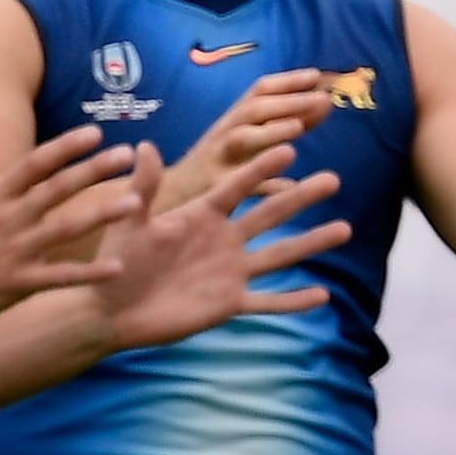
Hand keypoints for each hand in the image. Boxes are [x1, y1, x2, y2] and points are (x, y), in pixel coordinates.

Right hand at [0, 125, 139, 335]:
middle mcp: (8, 218)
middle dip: (93, 170)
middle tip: (127, 156)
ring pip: (66, 228)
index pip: (36, 163)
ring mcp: (14, 251)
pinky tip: (117, 268)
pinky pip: (59, 277)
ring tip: (134, 203)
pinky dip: (88, 273)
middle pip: (58, 189)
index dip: (66, 147)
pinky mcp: (17, 283)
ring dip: (102, 214)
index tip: (95, 133)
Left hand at [90, 146, 349, 351]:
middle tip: (333, 179)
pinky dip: (293, 301)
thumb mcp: (130, 220)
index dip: (260, 169)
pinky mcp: (229, 304)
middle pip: (270, 214)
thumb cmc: (117, 261)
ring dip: (311, 243)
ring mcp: (230, 272)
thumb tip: (145, 145)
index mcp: (201, 215)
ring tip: (344, 228)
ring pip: (279, 255)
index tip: (289, 147)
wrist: (111, 309)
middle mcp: (223, 239)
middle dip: (301, 197)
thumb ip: (144, 187)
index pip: (237, 187)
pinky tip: (323, 296)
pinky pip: (267, 303)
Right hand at [158, 70, 334, 214]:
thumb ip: (284, 124)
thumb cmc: (214, 169)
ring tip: (298, 130)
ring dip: (270, 132)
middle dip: (287, 102)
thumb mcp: (245, 142)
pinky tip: (289, 185)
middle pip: (253, 111)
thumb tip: (325, 104)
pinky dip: (264, 185)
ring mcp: (216, 161)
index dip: (287, 81)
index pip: (259, 92)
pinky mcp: (213, 190)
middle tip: (322, 99)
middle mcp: (223, 135)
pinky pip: (240, 186)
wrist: (167, 200)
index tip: (317, 76)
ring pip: (241, 140)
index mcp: (232, 121)